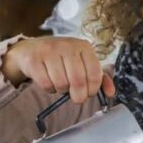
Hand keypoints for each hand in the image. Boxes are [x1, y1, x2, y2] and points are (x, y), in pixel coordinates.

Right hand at [1, 37, 115, 103]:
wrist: (31, 49)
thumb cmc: (61, 58)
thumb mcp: (82, 62)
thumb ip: (98, 77)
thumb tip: (111, 93)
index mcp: (83, 46)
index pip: (94, 73)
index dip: (93, 89)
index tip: (89, 93)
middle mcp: (67, 45)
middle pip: (78, 80)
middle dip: (78, 95)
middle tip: (76, 97)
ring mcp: (48, 51)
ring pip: (61, 84)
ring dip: (62, 90)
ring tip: (60, 83)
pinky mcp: (34, 60)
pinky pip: (46, 85)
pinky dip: (49, 89)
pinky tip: (49, 80)